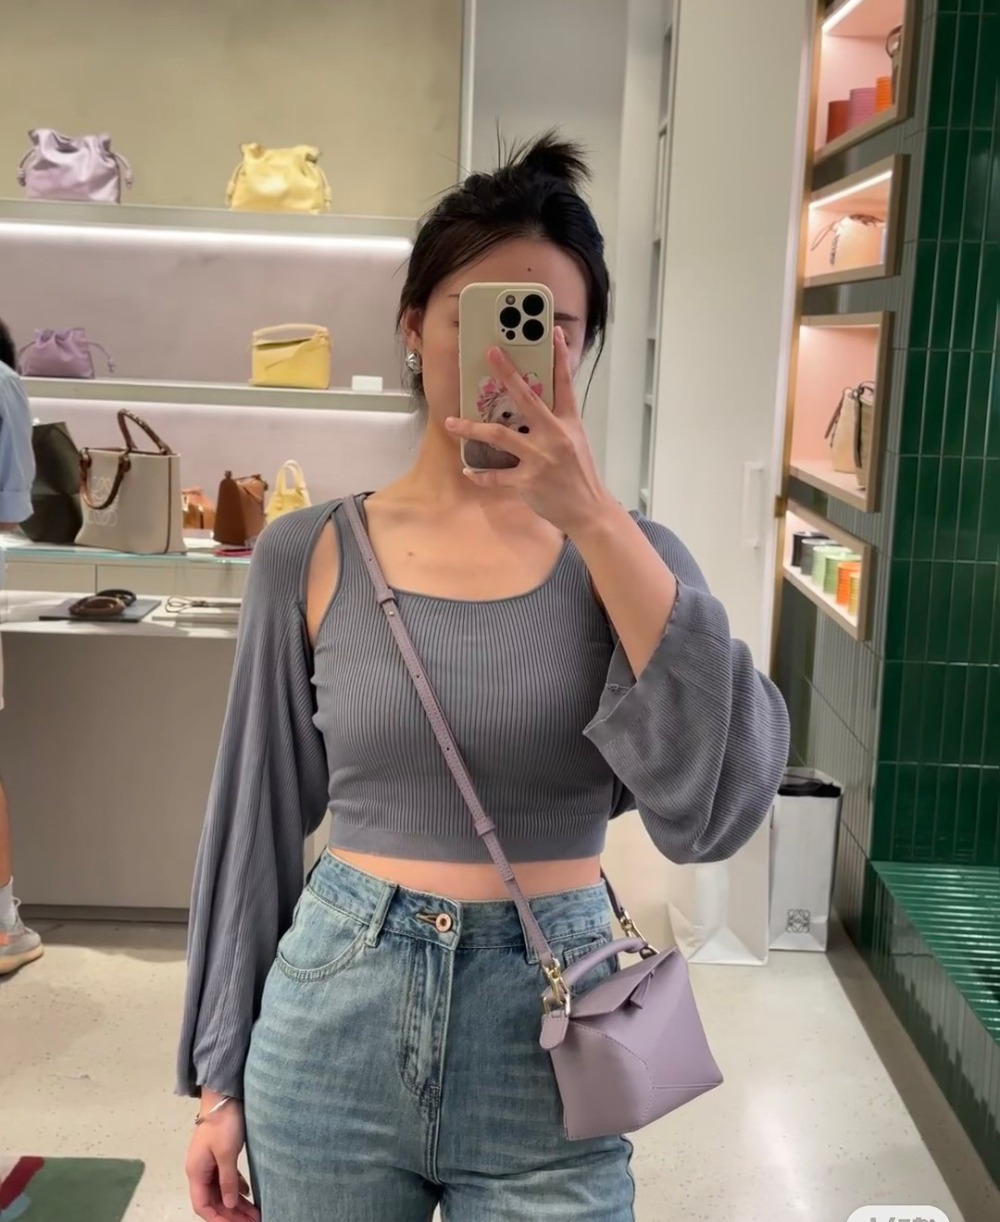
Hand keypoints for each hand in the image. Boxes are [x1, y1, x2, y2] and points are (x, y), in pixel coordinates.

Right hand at [185, 1097, 259, 1221]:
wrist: (224, 1096)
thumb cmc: (223, 1124)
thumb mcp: (226, 1154)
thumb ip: (227, 1181)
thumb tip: (229, 1205)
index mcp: (196, 1172)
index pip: (202, 1205)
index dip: (217, 1219)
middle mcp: (200, 1170)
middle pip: (213, 1200)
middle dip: (231, 1214)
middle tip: (252, 1221)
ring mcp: (208, 1162)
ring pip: (221, 1190)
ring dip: (236, 1202)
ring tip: (254, 1213)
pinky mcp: (218, 1154)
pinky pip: (226, 1177)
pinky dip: (236, 1187)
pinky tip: (247, 1193)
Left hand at [445, 326, 612, 535]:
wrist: (588, 510)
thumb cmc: (579, 475)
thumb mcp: (575, 441)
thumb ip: (555, 423)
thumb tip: (533, 407)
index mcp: (568, 423)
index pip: (565, 384)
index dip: (560, 357)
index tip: (554, 332)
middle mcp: (554, 435)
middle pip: (527, 398)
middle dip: (507, 373)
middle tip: (490, 353)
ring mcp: (540, 458)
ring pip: (499, 435)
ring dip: (471, 428)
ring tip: (451, 422)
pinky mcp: (527, 481)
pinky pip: (495, 475)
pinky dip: (480, 474)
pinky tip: (468, 470)